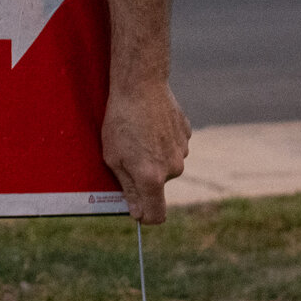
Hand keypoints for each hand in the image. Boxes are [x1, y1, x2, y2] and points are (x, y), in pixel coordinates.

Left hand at [101, 80, 189, 225]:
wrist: (141, 84)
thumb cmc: (120, 121)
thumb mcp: (113, 158)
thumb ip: (128, 189)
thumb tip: (138, 214)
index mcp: (151, 179)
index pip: (156, 216)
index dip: (144, 215)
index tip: (135, 207)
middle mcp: (172, 169)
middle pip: (158, 186)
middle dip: (144, 176)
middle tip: (127, 152)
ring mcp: (182, 151)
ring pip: (166, 165)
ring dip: (153, 156)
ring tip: (138, 133)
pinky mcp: (187, 134)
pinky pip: (173, 147)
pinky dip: (162, 140)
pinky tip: (150, 123)